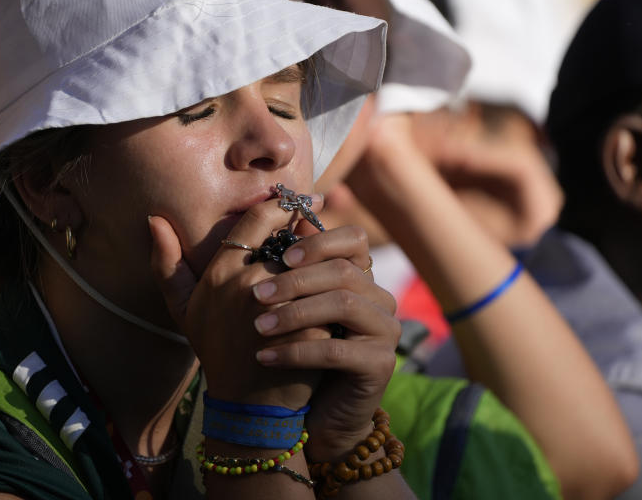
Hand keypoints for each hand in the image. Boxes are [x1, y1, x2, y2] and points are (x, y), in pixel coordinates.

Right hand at [148, 198, 326, 409]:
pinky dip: (340, 288)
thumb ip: (167, 263)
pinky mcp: (309, 327)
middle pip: (291, 239)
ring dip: (327, 259)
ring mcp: (281, 307)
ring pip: (315, 264)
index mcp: (219, 273)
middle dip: (309, 234)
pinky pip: (332, 293)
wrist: (249, 404)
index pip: (259, 218)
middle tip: (324, 230)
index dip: (284, 205)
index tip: (305, 201)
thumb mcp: (184, 309)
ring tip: (339, 258)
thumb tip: (154, 219)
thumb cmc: (216, 349)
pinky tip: (346, 287)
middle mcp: (248, 284)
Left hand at [247, 225, 400, 461]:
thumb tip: (258, 228)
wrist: (315, 413)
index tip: (281, 256)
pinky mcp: (381, 364)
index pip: (354, 238)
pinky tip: (265, 357)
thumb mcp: (286, 309)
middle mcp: (379, 298)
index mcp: (359, 277)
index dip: (319, 241)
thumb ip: (280, 271)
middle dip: (296, 280)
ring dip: (295, 313)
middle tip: (256, 294)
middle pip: (343, 270)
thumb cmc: (296, 353)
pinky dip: (297, 351)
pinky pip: (337, 350)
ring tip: (258, 327)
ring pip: (344, 304)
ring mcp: (385, 330)